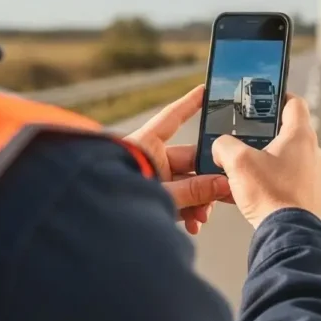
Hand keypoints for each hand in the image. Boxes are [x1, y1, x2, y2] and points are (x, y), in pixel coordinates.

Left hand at [124, 85, 232, 233]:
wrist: (94, 228)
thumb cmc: (114, 203)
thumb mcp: (162, 195)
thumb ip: (194, 190)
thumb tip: (223, 184)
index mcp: (145, 145)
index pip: (172, 117)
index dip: (190, 103)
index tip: (205, 91)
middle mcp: (149, 159)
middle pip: (188, 160)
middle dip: (207, 179)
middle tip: (226, 189)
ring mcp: (151, 179)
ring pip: (186, 184)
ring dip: (199, 200)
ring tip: (203, 216)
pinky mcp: (151, 198)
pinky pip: (177, 200)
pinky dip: (187, 211)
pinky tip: (193, 224)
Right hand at [211, 94, 320, 229]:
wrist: (287, 234)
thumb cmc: (272, 196)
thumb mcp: (238, 162)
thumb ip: (225, 146)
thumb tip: (221, 147)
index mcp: (301, 136)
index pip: (295, 103)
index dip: (279, 96)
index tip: (266, 97)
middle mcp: (312, 153)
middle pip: (286, 132)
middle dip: (262, 135)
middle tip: (245, 136)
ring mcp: (310, 175)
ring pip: (283, 158)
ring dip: (262, 160)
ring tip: (240, 167)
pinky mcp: (304, 195)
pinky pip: (282, 180)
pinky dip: (265, 180)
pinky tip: (244, 190)